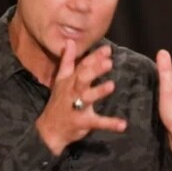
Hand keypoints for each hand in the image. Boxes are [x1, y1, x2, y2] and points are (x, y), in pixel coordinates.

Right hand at [36, 40, 127, 155]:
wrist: (49, 130)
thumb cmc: (59, 102)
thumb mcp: (61, 80)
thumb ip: (67, 61)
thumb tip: (70, 41)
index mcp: (69, 81)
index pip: (82, 66)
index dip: (94, 58)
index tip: (107, 50)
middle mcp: (72, 92)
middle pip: (82, 78)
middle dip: (94, 70)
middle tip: (109, 63)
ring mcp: (76, 107)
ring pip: (87, 98)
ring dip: (99, 91)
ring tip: (111, 85)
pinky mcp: (82, 122)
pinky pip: (97, 122)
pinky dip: (110, 124)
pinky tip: (122, 124)